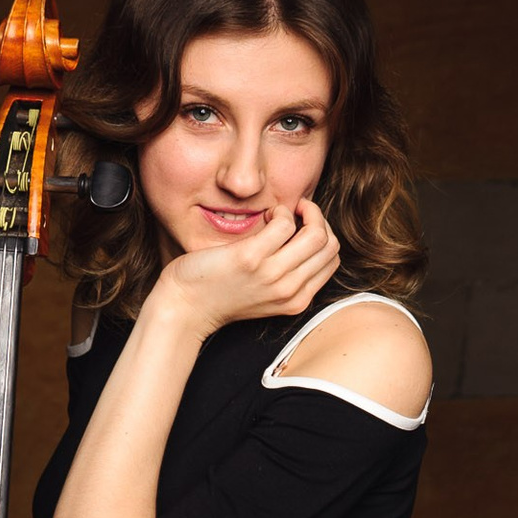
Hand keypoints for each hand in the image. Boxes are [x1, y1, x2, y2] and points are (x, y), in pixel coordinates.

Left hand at [158, 199, 340, 336]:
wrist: (185, 306)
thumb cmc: (220, 293)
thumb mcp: (264, 292)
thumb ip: (287, 273)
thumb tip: (305, 233)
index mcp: (297, 300)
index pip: (332, 259)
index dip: (322, 234)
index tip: (302, 225)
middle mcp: (289, 291)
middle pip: (329, 245)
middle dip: (318, 219)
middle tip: (297, 211)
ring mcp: (271, 276)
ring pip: (316, 234)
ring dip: (301, 212)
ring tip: (278, 213)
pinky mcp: (251, 259)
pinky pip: (284, 224)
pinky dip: (279, 211)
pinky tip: (263, 214)